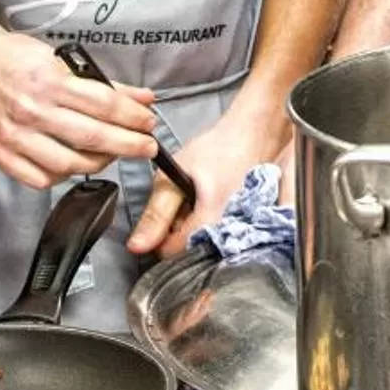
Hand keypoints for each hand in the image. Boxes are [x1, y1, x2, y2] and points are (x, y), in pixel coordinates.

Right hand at [0, 25, 158, 189]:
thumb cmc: (13, 57)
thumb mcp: (60, 58)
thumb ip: (103, 82)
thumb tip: (142, 98)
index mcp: (49, 81)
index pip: (105, 105)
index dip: (134, 117)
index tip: (149, 123)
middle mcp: (31, 110)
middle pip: (93, 137)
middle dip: (129, 145)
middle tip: (146, 147)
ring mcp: (14, 135)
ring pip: (69, 164)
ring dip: (99, 162)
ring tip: (112, 154)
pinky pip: (40, 178)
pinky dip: (63, 176)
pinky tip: (74, 164)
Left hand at [125, 104, 287, 257]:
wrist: (253, 135)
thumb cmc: (218, 150)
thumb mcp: (174, 177)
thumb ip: (156, 215)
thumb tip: (137, 246)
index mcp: (210, 224)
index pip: (172, 253)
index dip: (160, 236)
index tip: (165, 214)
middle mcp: (231, 236)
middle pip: (190, 251)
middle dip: (181, 231)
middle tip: (185, 203)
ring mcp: (243, 233)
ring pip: (205, 244)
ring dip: (197, 226)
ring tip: (202, 200)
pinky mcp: (250, 228)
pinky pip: (223, 237)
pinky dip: (214, 223)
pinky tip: (215, 204)